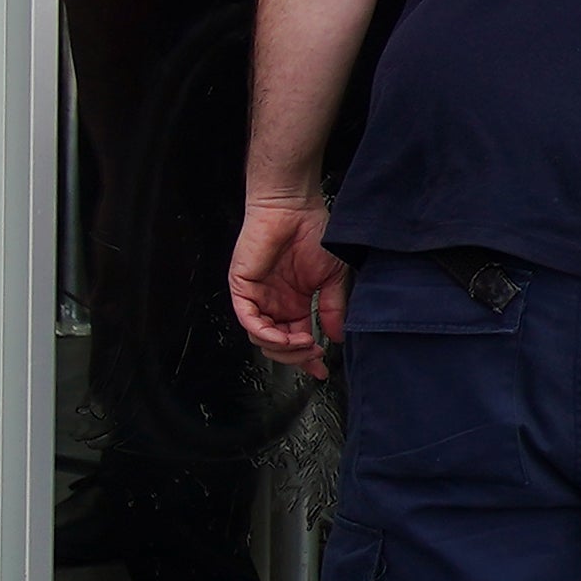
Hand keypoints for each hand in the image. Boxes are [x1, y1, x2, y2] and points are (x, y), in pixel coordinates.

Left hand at [229, 195, 346, 359]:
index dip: (307, 359)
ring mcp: (257, 298)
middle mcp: (274, 304)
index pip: (296, 340)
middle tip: (314, 356)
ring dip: (283, 348)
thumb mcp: (332, 278)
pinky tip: (284, 336)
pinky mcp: (243, 289)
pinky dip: (265, 334)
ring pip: (261, 338)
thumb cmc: (313, 233)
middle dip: (296, 357)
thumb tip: (337, 337)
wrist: (295, 208)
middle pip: (276, 346)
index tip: (321, 371)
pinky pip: (248, 320)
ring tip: (305, 343)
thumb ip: (332, 309)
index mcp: (293, 303)